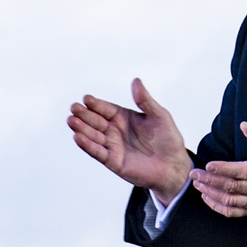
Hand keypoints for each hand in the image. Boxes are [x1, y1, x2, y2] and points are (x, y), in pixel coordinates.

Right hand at [67, 78, 191, 203]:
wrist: (174, 165)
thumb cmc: (168, 139)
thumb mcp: (159, 115)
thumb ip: (145, 100)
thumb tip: (136, 81)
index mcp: (124, 118)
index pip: (106, 109)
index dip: (96, 104)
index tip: (86, 98)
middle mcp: (115, 131)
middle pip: (95, 121)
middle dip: (84, 114)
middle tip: (74, 108)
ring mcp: (113, 146)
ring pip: (93, 136)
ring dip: (81, 129)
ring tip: (72, 120)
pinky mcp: (113, 161)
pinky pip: (97, 152)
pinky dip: (87, 145)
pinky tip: (78, 137)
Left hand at [190, 122, 246, 217]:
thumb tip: (244, 125)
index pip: (241, 171)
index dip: (223, 169)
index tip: (208, 165)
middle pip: (231, 186)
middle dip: (210, 180)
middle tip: (195, 173)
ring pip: (230, 200)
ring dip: (211, 193)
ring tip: (198, 184)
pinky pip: (233, 212)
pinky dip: (218, 206)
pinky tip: (208, 197)